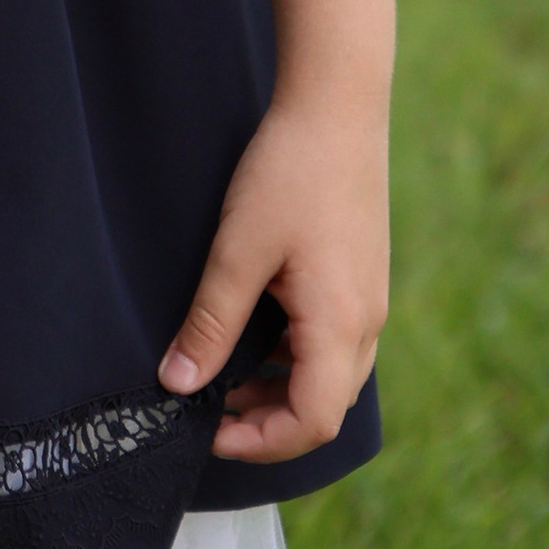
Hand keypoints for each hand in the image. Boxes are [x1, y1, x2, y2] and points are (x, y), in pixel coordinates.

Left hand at [160, 90, 389, 464]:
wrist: (338, 107)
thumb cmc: (289, 172)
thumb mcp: (238, 251)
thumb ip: (210, 323)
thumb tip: (177, 384)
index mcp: (342, 325)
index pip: (313, 421)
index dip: (262, 442)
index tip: (210, 433)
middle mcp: (368, 323)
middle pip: (326, 407)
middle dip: (268, 422)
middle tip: (209, 410)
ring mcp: (370, 300)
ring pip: (331, 376)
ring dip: (282, 389)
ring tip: (224, 375)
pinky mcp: (363, 279)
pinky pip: (336, 343)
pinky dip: (297, 358)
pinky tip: (257, 334)